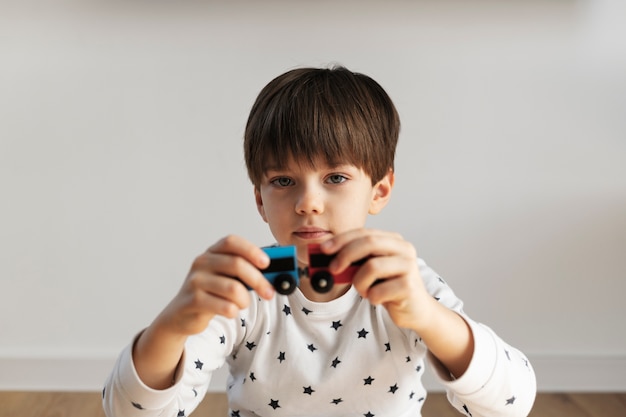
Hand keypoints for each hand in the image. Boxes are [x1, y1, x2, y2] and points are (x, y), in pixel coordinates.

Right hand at [157, 235, 274, 335]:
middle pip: (236, 264)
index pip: (231, 242)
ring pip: (233, 289)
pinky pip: (225, 307)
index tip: (267, 263)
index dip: (251, 250)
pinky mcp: (192, 301)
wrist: (181, 314)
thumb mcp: (228, 278)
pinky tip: (230, 311)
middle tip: (270, 292)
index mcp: (212, 252)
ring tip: (242, 304)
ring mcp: (195, 281)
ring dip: (245, 300)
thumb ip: (248, 272)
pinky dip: (234, 311)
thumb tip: (279, 274)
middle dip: (258, 279)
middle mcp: (202, 262)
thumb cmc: (212, 293)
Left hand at [320, 229, 434, 331]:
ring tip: (365, 290)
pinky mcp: (409, 287)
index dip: (342, 239)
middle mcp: (404, 249)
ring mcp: (409, 267)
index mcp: (393, 240)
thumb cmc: (389, 287)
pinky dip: (371, 297)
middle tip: (332, 268)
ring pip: (372, 267)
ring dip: (360, 282)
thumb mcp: (369, 271)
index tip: (324, 249)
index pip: (364, 232)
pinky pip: (378, 290)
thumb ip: (353, 262)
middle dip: (346, 254)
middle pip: (369, 242)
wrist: (416, 309)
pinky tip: (378, 299)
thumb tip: (324, 259)